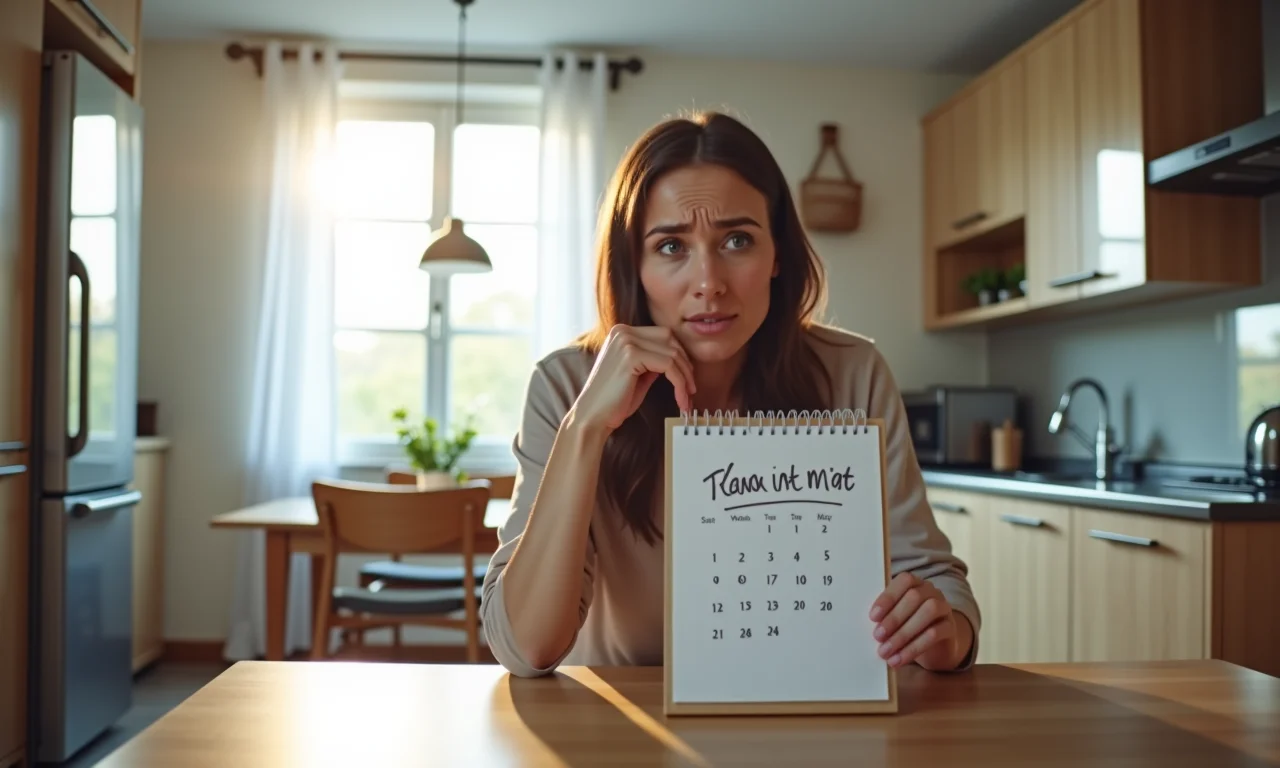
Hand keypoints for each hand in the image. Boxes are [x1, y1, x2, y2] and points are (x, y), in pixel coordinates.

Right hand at [572, 324, 695, 433]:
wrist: (593, 418)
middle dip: (685, 365)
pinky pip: (668, 366)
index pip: (663, 335)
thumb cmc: (614, 402)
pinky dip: (680, 384)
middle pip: (670, 339)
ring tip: (687, 399)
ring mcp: (626, 341)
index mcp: (622, 332)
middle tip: (691, 390)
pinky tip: (681, 399)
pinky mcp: (631, 355)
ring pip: (672, 353)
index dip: (680, 356)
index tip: (687, 379)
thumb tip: (678, 359)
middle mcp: (622, 331)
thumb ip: (653, 362)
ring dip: (685, 378)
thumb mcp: (638, 375)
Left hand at [869, 572, 971, 670]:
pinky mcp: (951, 627)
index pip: (904, 581)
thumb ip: (885, 616)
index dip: (888, 597)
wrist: (935, 646)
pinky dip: (914, 648)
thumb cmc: (907, 626)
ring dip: (903, 633)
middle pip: (914, 597)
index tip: (873, 617)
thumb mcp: (895, 618)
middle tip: (878, 637)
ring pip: (928, 613)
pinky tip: (899, 659)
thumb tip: (871, 626)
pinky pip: (934, 634)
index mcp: (914, 583)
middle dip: (894, 618)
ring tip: (886, 651)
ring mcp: (944, 608)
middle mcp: (931, 591)